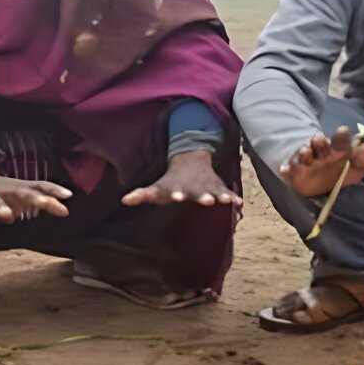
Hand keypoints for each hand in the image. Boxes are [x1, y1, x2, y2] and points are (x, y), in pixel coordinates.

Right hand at [0, 167, 71, 223]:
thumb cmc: (3, 191)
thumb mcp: (22, 194)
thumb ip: (41, 201)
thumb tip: (65, 210)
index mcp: (20, 190)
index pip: (40, 188)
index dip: (53, 191)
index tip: (68, 196)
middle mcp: (7, 191)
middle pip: (22, 194)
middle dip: (34, 199)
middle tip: (46, 203)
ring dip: (1, 208)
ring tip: (9, 217)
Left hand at [122, 150, 242, 207]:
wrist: (191, 160)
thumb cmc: (170, 181)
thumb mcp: (156, 187)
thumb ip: (142, 194)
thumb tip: (124, 200)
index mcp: (177, 188)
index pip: (176, 191)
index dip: (176, 193)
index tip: (177, 197)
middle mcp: (193, 187)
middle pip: (198, 192)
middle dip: (202, 196)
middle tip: (206, 201)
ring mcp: (207, 187)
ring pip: (214, 192)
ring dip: (219, 196)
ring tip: (224, 201)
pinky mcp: (218, 188)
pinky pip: (227, 193)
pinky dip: (232, 197)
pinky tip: (239, 203)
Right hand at [279, 126, 363, 197]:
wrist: (317, 186)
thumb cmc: (337, 172)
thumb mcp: (354, 169)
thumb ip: (362, 159)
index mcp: (335, 151)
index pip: (339, 141)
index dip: (341, 136)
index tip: (343, 130)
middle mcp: (319, 154)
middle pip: (318, 144)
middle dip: (319, 141)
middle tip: (320, 139)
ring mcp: (305, 163)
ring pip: (302, 154)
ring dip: (303, 153)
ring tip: (305, 153)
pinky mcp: (293, 173)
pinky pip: (287, 170)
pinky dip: (286, 169)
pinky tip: (285, 169)